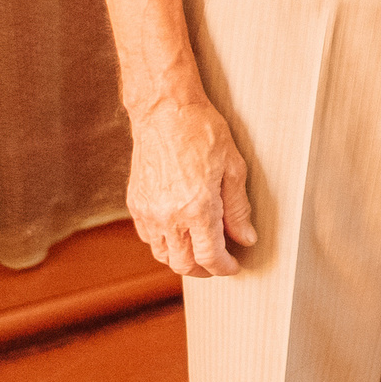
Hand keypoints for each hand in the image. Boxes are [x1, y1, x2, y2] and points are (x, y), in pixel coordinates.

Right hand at [127, 96, 255, 277]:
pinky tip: (179, 233)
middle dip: (204, 270)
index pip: (210, 257)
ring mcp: (148, 212)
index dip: (224, 267)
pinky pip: (148, 237)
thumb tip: (245, 238)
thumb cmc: (203, 132)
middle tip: (219, 262)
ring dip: (182, 259)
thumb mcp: (233, 168)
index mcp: (197, 208)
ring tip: (200, 250)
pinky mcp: (135, 204)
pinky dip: (165, 243)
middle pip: (183, 265)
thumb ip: (238, 208)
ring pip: (163, 255)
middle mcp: (168, 216)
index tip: (234, 266)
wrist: (165, 111)